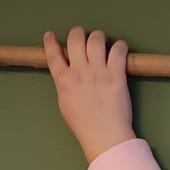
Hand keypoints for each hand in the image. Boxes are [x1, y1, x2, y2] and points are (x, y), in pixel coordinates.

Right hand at [45, 26, 133, 163]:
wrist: (104, 135)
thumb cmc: (83, 124)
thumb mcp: (64, 103)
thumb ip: (64, 84)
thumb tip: (66, 72)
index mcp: (63, 80)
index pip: (53, 55)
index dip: (50, 42)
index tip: (50, 35)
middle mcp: (79, 72)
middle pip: (75, 39)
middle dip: (78, 34)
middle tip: (83, 38)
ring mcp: (98, 72)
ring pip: (96, 39)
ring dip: (98, 37)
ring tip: (101, 43)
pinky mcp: (116, 74)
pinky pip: (118, 49)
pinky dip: (119, 46)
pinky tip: (119, 50)